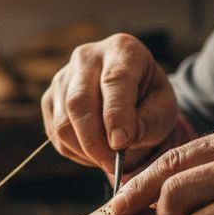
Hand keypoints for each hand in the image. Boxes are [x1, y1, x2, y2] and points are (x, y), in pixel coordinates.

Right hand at [40, 34, 179, 172]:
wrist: (131, 95)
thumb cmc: (151, 100)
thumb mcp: (164, 109)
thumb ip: (148, 122)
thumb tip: (121, 140)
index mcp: (122, 50)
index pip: (114, 80)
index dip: (116, 114)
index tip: (121, 144)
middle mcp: (87, 57)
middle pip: (79, 101)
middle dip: (95, 141)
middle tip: (113, 164)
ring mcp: (63, 77)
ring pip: (63, 122)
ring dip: (85, 150)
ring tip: (108, 159)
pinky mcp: (50, 99)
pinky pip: (55, 134)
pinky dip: (76, 152)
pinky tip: (95, 152)